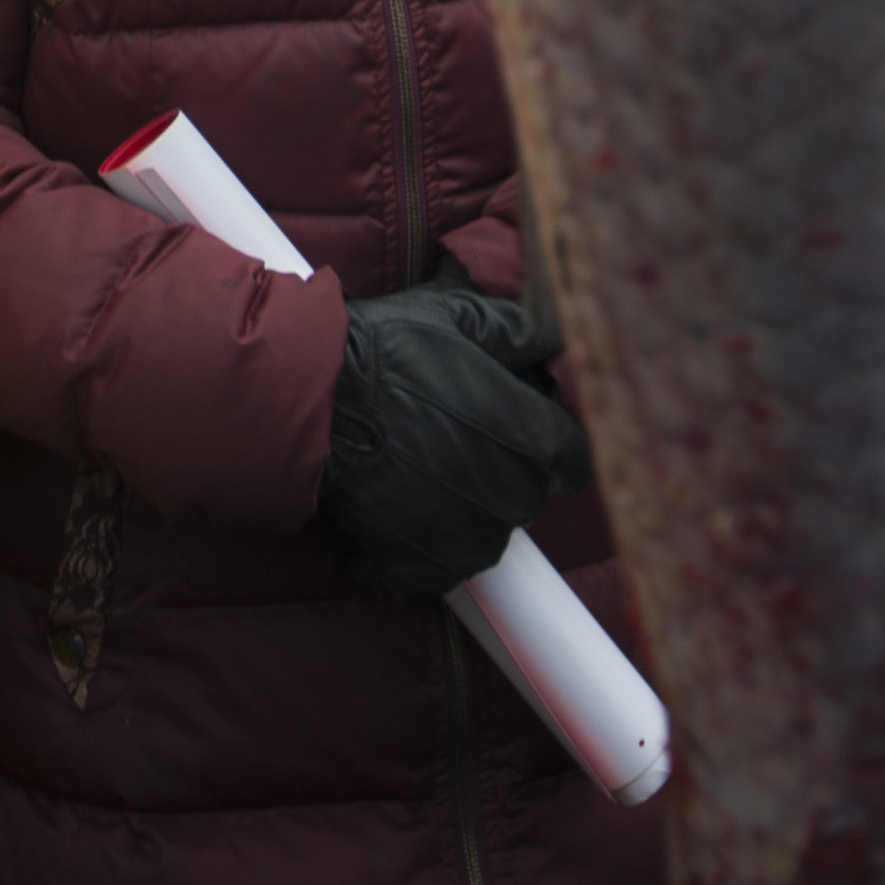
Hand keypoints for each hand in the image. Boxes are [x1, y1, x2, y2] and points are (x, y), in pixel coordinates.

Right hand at [318, 278, 591, 604]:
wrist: (312, 402)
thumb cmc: (387, 351)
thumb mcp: (454, 316)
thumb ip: (515, 330)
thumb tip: (553, 338)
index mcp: (529, 439)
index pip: (572, 456)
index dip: (546, 435)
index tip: (517, 423)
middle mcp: (509, 498)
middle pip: (526, 491)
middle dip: (501, 465)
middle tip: (452, 432)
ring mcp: (464, 540)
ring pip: (483, 529)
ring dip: (461, 504)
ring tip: (415, 465)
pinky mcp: (419, 568)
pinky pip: (433, 567)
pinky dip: (414, 546)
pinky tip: (387, 508)